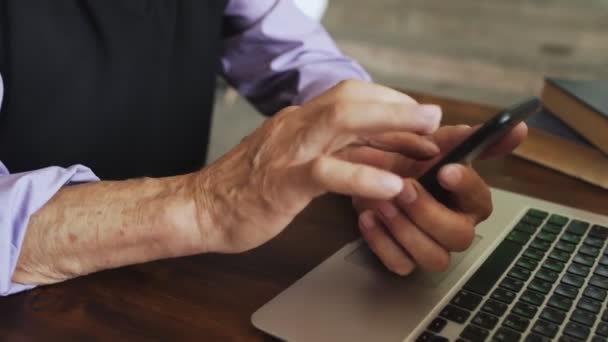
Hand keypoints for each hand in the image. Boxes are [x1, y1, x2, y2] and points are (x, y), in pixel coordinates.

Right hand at [188, 80, 442, 252]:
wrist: (199, 208)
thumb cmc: (247, 189)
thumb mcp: (296, 164)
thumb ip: (334, 155)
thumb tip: (382, 158)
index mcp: (298, 122)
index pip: (350, 99)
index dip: (390, 105)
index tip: (419, 120)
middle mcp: (294, 127)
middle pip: (352, 100)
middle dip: (398, 106)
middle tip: (434, 119)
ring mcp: (287, 151)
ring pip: (342, 122)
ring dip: (389, 125)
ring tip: (426, 136)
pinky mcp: (281, 182)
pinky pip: (325, 172)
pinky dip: (362, 177)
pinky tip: (390, 186)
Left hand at [349, 122, 527, 274]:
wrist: (370, 175)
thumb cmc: (411, 162)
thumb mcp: (437, 142)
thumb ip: (470, 137)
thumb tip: (518, 128)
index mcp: (469, 200)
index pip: (481, 199)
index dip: (466, 186)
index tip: (445, 170)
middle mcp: (455, 227)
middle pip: (458, 236)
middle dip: (428, 213)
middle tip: (403, 188)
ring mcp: (430, 247)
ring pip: (433, 257)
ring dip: (405, 230)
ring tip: (382, 204)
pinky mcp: (404, 259)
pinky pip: (400, 264)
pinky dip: (382, 243)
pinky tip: (368, 217)